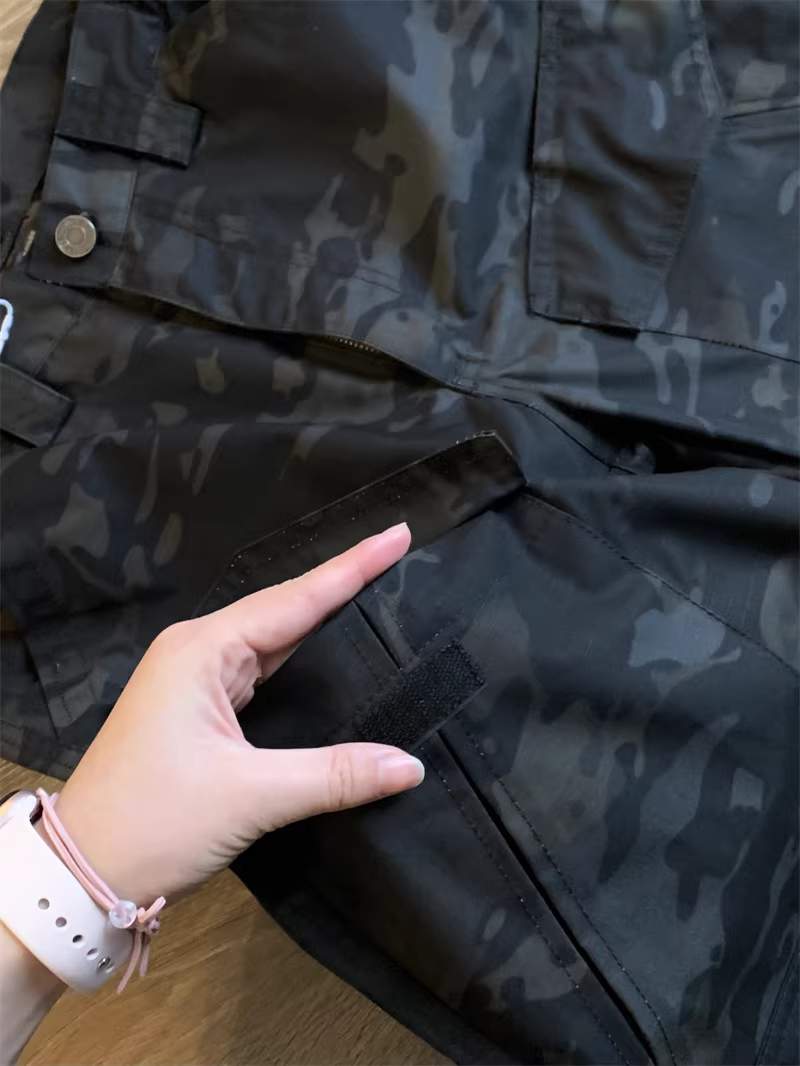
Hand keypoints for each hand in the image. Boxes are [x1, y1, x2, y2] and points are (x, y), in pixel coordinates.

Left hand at [50, 523, 422, 904]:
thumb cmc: (155, 823)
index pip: (294, 600)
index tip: (398, 534)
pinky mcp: (199, 709)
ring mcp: (195, 680)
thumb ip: (335, 775)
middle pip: (285, 609)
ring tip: (378, 592)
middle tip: (400, 555)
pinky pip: (263, 669)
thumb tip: (411, 765)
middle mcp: (197, 651)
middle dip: (342, 584)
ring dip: (323, 620)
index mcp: (202, 650)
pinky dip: (302, 659)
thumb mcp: (250, 797)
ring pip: (274, 639)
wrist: (81, 872)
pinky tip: (333, 656)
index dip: (351, 568)